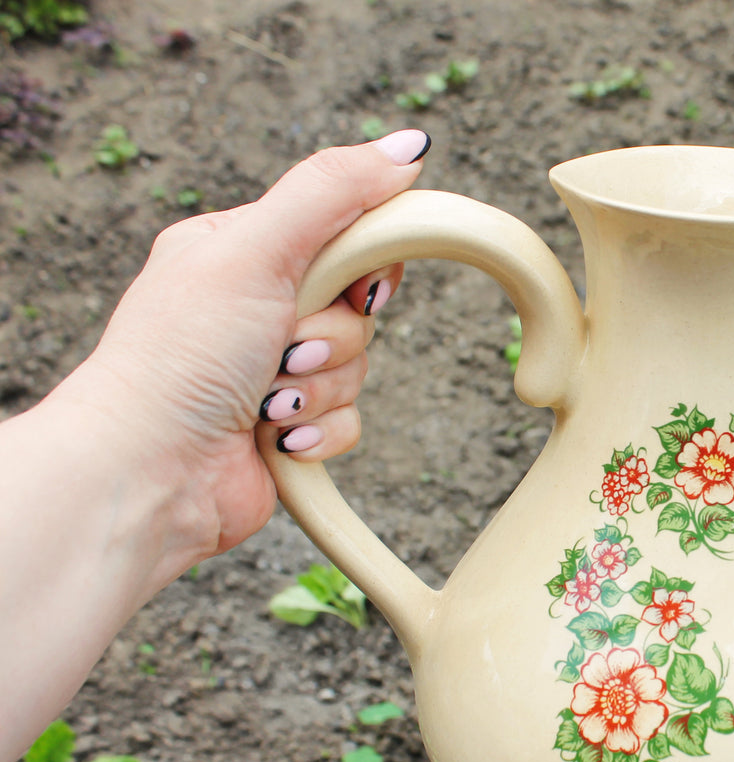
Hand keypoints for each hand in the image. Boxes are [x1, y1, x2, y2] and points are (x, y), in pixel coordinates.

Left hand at [65, 128, 430, 560]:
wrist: (151, 471)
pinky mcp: (290, 425)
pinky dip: (321, 431)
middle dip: (333, 338)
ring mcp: (272, 368)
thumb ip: (331, 190)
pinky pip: (350, 420)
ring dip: (320, 389)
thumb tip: (410, 145)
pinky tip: (279, 438)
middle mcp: (256, 306)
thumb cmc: (181, 356)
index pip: (345, 233)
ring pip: (357, 366)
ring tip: (267, 400)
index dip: (366, 266)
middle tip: (284, 349)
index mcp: (241, 250)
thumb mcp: (256, 249)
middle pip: (359, 306)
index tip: (357, 289)